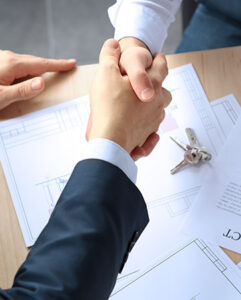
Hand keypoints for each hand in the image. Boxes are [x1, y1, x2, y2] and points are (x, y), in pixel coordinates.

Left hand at [0, 50, 75, 109]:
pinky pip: (19, 66)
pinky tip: (30, 77)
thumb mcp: (2, 96)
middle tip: (66, 68)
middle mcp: (8, 58)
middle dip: (51, 66)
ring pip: (27, 64)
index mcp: (12, 64)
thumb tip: (41, 83)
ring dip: (39, 69)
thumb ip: (22, 90)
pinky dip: (29, 71)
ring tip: (51, 73)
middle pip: (36, 62)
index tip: (71, 63)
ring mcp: (2, 60)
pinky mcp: (0, 65)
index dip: (58, 65)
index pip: (42, 64)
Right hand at [86, 39, 170, 155]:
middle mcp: (157, 103)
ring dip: (151, 108)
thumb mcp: (106, 73)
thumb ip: (109, 56)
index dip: (159, 59)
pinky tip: (142, 129)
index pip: (161, 66)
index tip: (158, 57)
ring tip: (140, 107)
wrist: (109, 139)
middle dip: (158, 87)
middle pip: (164, 92)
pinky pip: (153, 133)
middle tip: (149, 85)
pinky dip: (149, 131)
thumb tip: (112, 44)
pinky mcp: (146, 137)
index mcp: (152, 84)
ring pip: (159, 112)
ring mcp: (153, 121)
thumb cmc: (109, 106)